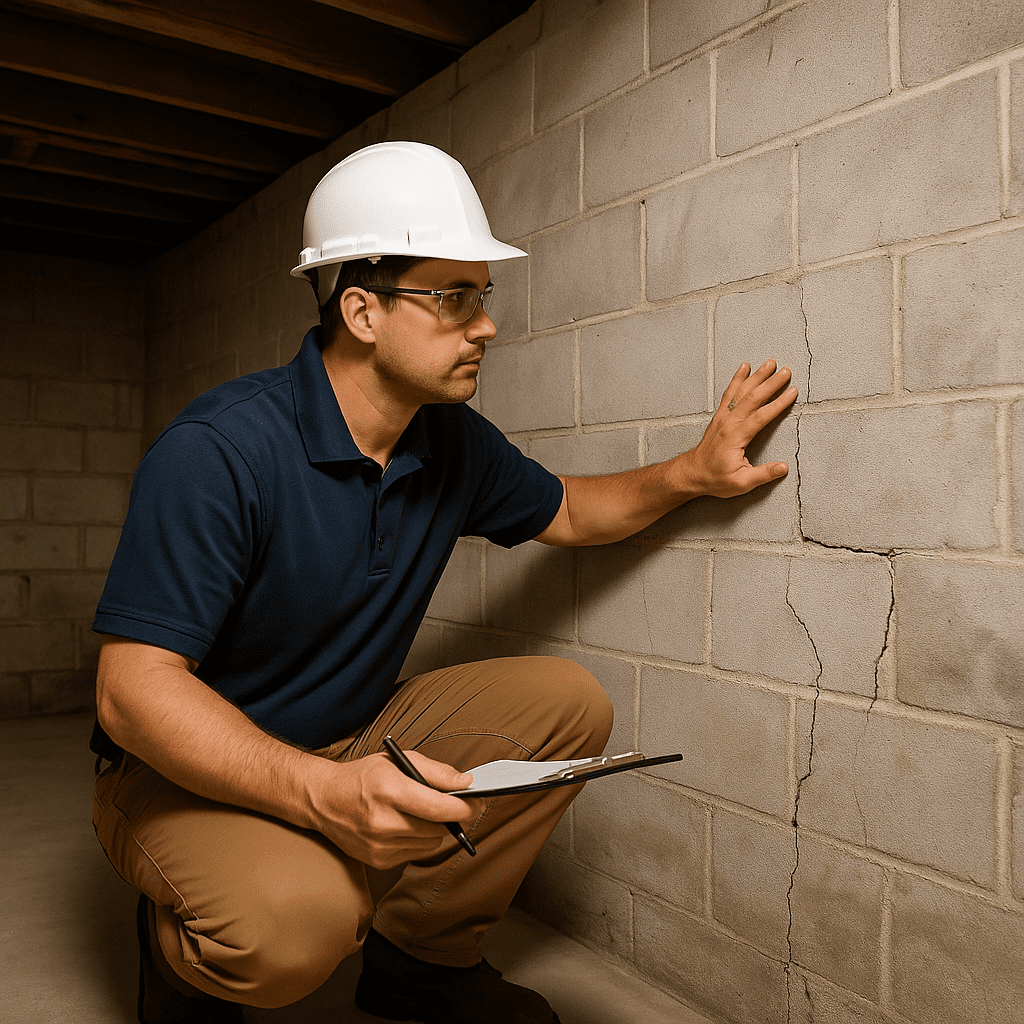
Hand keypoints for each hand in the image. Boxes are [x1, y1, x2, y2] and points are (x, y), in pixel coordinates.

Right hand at [305, 751, 482, 868]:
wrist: (324, 800)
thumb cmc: (363, 776)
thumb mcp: (398, 761)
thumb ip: (436, 771)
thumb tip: (467, 782)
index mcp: (390, 791)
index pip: (439, 807)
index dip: (464, 806)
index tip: (476, 801)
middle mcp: (384, 822)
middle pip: (439, 828)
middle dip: (451, 815)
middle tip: (451, 802)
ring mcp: (380, 846)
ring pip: (431, 843)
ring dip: (435, 829)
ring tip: (420, 811)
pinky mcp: (379, 861)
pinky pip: (416, 853)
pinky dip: (419, 840)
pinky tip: (405, 825)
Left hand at [685, 360, 797, 498]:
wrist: (691, 474)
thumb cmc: (715, 478)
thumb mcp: (741, 483)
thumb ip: (763, 474)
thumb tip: (784, 467)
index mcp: (736, 437)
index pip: (761, 416)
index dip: (778, 403)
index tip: (792, 392)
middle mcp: (729, 422)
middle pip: (752, 398)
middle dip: (771, 383)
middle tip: (786, 371)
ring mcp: (723, 417)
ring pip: (741, 392)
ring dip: (756, 376)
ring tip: (769, 363)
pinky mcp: (719, 416)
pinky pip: (729, 393)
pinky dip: (737, 379)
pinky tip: (744, 367)